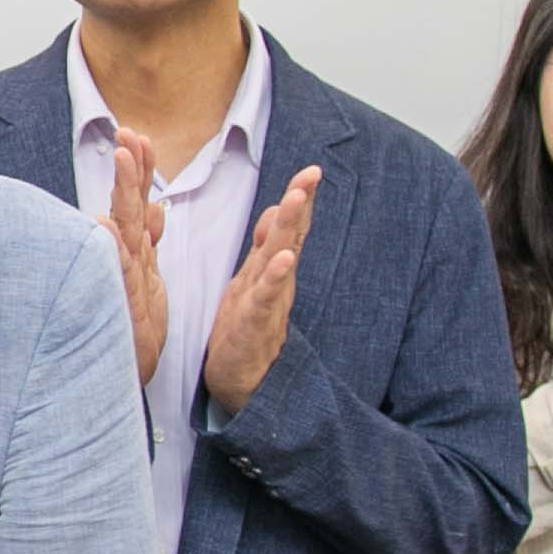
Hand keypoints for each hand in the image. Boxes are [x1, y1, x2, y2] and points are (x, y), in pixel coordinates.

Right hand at [104, 132, 164, 388]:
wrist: (126, 373)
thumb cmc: (134, 327)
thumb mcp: (150, 278)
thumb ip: (152, 242)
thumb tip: (158, 207)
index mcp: (136, 252)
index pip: (138, 202)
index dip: (140, 169)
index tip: (140, 135)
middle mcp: (124, 260)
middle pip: (127, 205)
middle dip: (129, 168)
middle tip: (126, 133)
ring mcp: (120, 280)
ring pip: (121, 229)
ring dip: (121, 193)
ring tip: (121, 158)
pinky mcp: (121, 304)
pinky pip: (117, 273)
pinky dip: (110, 249)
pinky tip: (105, 224)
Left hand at [199, 164, 317, 416]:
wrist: (240, 383)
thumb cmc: (245, 330)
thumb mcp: (254, 282)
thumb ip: (267, 247)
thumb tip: (278, 209)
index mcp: (269, 269)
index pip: (287, 229)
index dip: (299, 199)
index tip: (311, 170)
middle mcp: (273, 282)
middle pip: (289, 236)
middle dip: (300, 203)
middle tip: (311, 173)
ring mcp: (266, 303)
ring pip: (278, 260)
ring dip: (289, 229)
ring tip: (297, 200)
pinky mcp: (252, 326)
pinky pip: (264, 299)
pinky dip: (275, 279)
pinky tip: (285, 260)